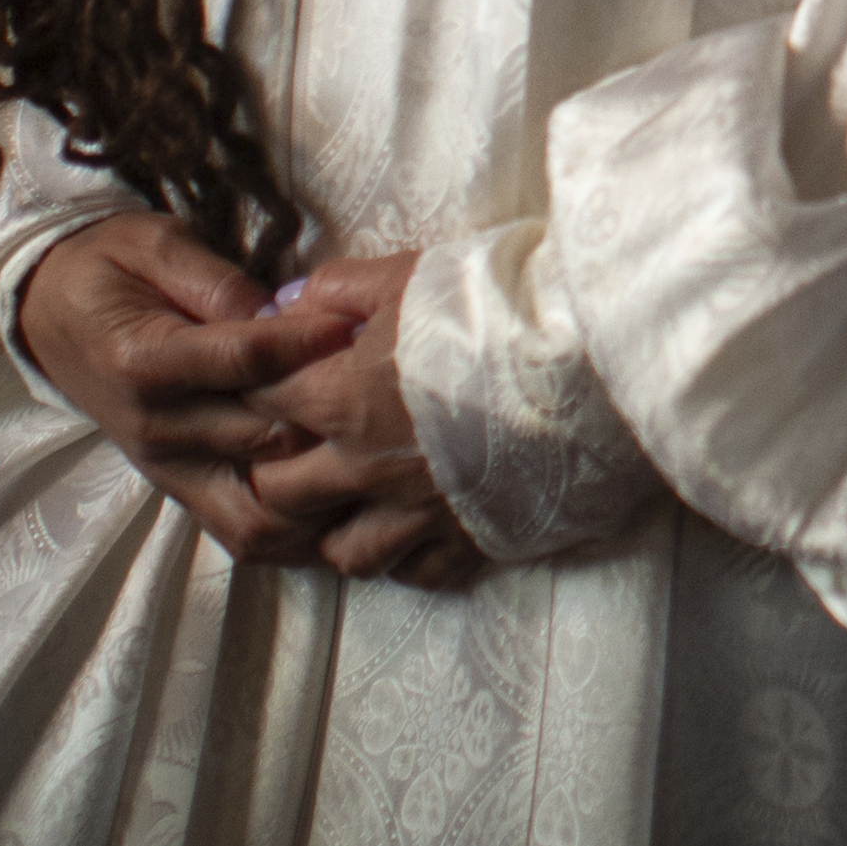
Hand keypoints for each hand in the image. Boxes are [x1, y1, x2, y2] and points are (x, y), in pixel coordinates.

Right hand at [15, 212, 363, 569]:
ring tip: (377, 466)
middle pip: (263, 435)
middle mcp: (156, 427)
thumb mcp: (155, 245)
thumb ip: (215, 281)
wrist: (49, 312)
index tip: (360, 324)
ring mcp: (167, 467)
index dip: (308, 343)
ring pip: (256, 510)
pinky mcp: (178, 488)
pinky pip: (240, 530)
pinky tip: (345, 510)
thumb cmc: (109, 267)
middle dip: (330, 416)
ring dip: (319, 496)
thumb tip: (280, 310)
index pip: (243, 361)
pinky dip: (293, 532)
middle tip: (390, 392)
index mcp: (144, 362)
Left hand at [244, 249, 488, 589]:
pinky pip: (415, 573)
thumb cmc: (501, 303)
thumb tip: (286, 304)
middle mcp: (366, 470)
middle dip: (271, 469)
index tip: (264, 376)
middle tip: (290, 443)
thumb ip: (337, 290)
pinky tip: (411, 529)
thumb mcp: (410, 274)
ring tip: (344, 501)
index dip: (251, 388)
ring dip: (330, 528)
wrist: (594, 353)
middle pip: (279, 493)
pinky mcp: (471, 540)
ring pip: (340, 552)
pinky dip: (403, 556)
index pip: (259, 405)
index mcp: (343, 400)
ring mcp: (417, 515)